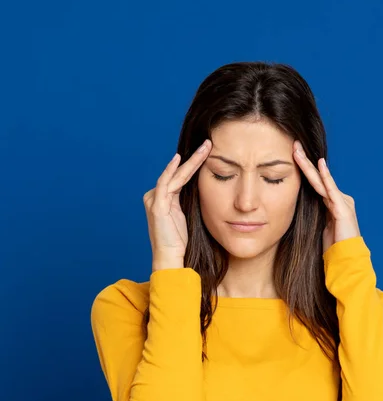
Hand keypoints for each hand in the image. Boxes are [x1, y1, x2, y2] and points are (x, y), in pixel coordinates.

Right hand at [143, 139, 211, 262]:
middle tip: (209, 143)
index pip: (182, 176)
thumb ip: (190, 203)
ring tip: (204, 148)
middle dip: (195, 157)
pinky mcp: (156, 205)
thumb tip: (207, 191)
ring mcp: (155, 200)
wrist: (170, 257)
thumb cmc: (181, 242)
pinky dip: (171, 171)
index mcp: (165, 199)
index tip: (209, 151)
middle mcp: (157, 196)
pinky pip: (165, 183)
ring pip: (175, 175)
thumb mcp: (188, 217)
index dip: (195, 163)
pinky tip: (179, 159)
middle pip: (178, 172)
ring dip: (190, 160)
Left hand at [293, 140, 360, 252]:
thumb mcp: (319, 228)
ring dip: (308, 165)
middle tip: (294, 145)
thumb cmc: (333, 248)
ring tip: (298, 151)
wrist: (347, 260)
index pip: (315, 183)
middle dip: (304, 161)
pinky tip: (320, 164)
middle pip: (317, 178)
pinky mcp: (342, 208)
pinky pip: (331, 189)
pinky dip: (325, 176)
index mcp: (332, 205)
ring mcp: (342, 203)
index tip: (293, 156)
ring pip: (321, 180)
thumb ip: (315, 216)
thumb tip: (301, 211)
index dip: (304, 170)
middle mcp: (339, 200)